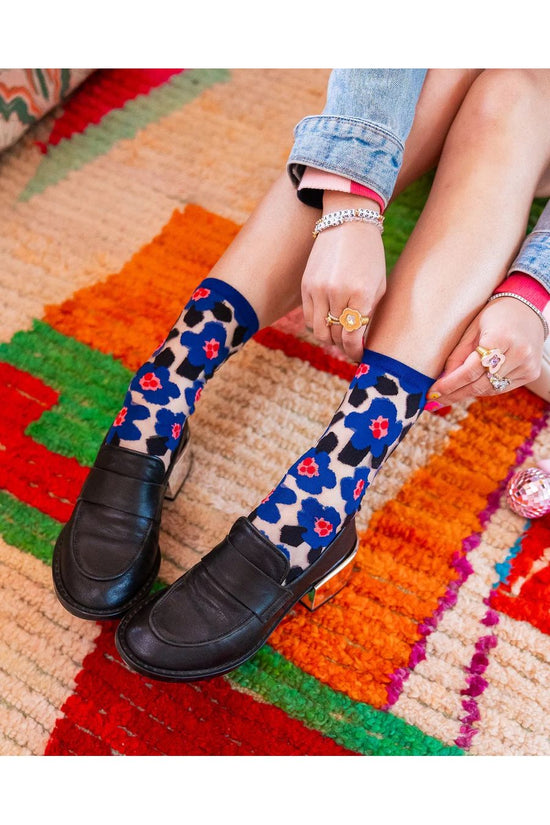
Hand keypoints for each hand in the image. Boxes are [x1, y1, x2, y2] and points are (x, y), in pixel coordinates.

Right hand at [302, 194, 385, 361]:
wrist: (347, 222)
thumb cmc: (370, 256)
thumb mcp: (379, 285)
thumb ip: (369, 315)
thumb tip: (361, 342)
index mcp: (360, 294)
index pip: (352, 337)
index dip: (355, 352)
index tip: (358, 356)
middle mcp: (337, 293)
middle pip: (334, 337)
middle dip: (343, 346)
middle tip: (350, 347)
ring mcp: (318, 289)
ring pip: (318, 331)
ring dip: (329, 337)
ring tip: (338, 334)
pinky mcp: (305, 285)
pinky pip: (308, 317)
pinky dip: (317, 324)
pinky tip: (327, 320)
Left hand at [429, 296, 544, 404]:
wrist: (527, 309)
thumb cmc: (494, 315)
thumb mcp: (471, 329)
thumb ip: (457, 356)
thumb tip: (442, 380)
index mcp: (502, 337)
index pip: (471, 370)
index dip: (450, 384)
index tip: (432, 393)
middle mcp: (519, 354)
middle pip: (480, 383)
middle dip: (455, 394)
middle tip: (435, 401)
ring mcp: (527, 366)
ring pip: (490, 389)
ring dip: (467, 393)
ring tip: (447, 397)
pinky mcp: (531, 373)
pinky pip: (501, 388)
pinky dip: (483, 389)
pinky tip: (467, 389)